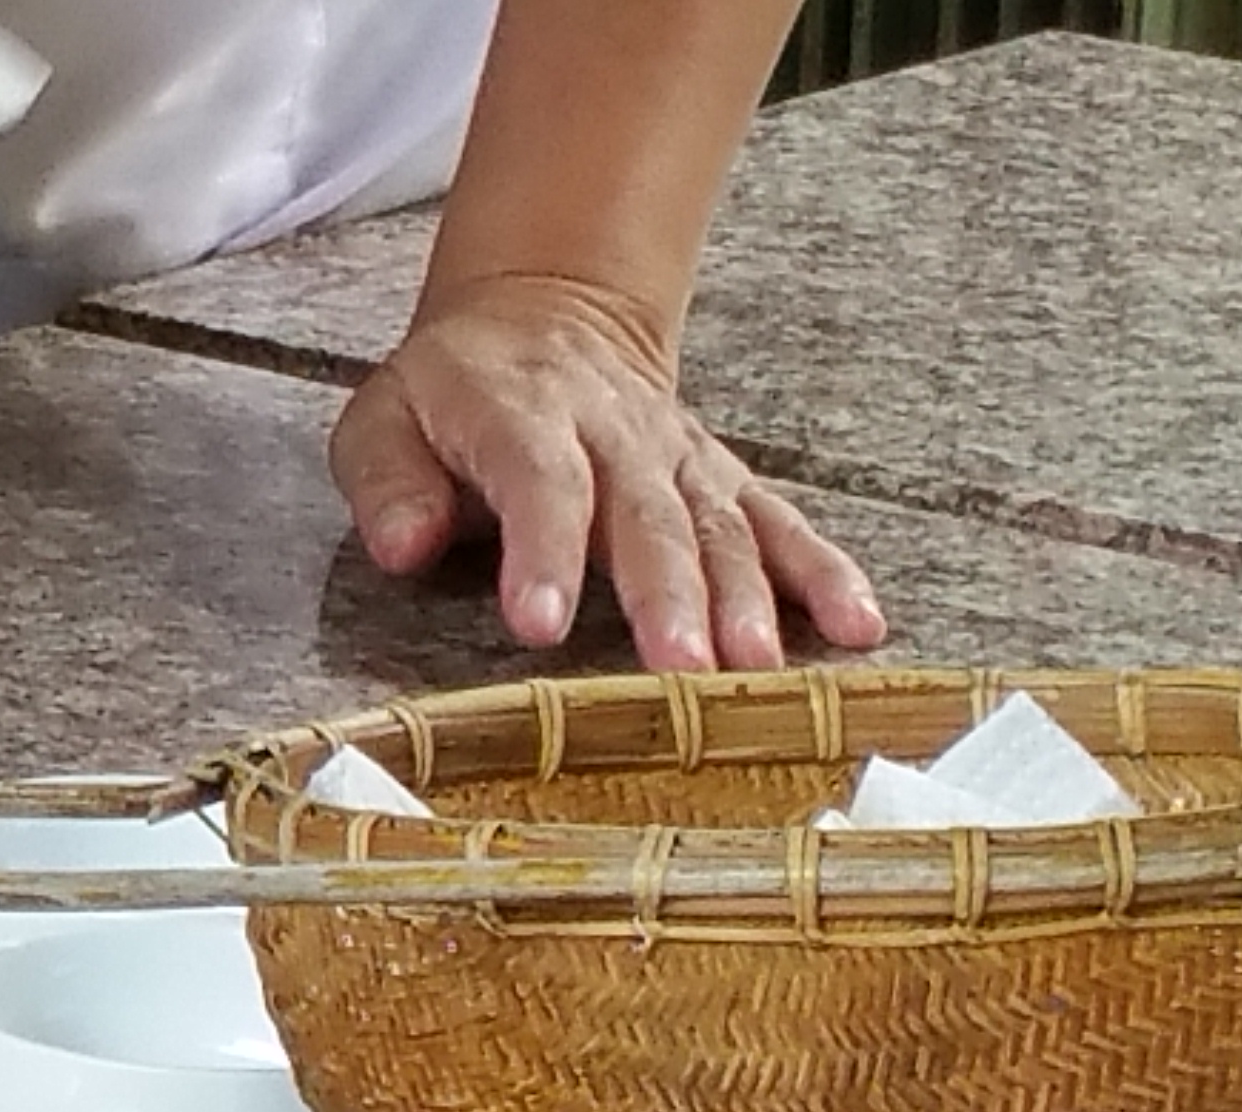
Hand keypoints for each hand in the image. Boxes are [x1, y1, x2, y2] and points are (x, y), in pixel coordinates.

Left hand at [330, 275, 885, 670]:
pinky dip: (824, 573)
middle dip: (667, 595)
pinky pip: (779, 523)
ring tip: (760, 668)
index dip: (544, 551)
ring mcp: (677, 456)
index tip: (541, 623)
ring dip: (746, 599)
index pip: (539, 482)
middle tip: (682, 671)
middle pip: (646, 517)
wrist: (544, 311)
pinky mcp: (719, 478)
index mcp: (521, 414)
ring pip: (720, 527)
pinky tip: (858, 625)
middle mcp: (613, 434)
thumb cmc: (452, 391)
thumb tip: (405, 545)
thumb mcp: (383, 418)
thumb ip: (388, 484)